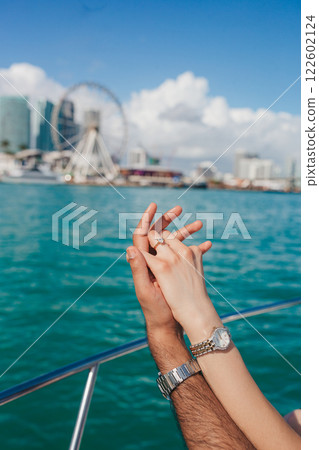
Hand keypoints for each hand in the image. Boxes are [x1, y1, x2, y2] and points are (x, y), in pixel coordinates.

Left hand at [127, 203, 208, 338]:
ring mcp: (166, 265)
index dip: (147, 220)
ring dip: (186, 232)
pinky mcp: (176, 272)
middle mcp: (153, 260)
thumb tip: (129, 248)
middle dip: (169, 221)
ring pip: (174, 243)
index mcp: (144, 262)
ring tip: (199, 224)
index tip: (154, 206)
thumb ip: (139, 269)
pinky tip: (208, 245)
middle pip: (159, 234)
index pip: (142, 235)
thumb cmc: (154, 310)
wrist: (169, 325)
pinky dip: (196, 249)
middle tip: (179, 209)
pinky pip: (185, 255)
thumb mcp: (145, 290)